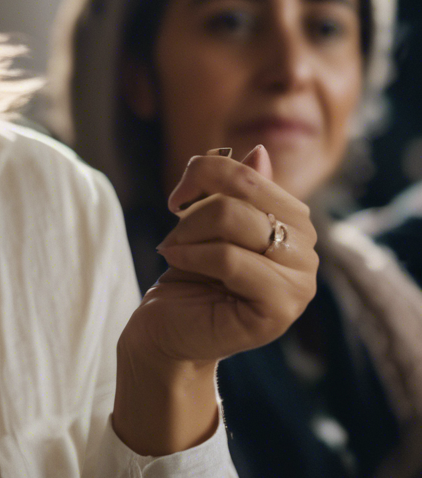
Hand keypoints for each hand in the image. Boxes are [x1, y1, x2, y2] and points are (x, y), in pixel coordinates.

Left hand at [141, 145, 316, 362]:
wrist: (169, 326)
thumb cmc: (191, 272)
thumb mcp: (208, 219)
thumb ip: (237, 188)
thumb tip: (261, 151)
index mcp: (295, 221)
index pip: (249, 174)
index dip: (204, 173)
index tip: (177, 197)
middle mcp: (307, 250)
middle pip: (240, 194)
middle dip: (194, 209)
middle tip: (176, 233)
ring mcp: (300, 284)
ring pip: (233, 221)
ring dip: (189, 233)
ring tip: (177, 250)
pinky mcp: (280, 310)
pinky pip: (229, 259)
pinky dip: (192, 254)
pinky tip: (176, 261)